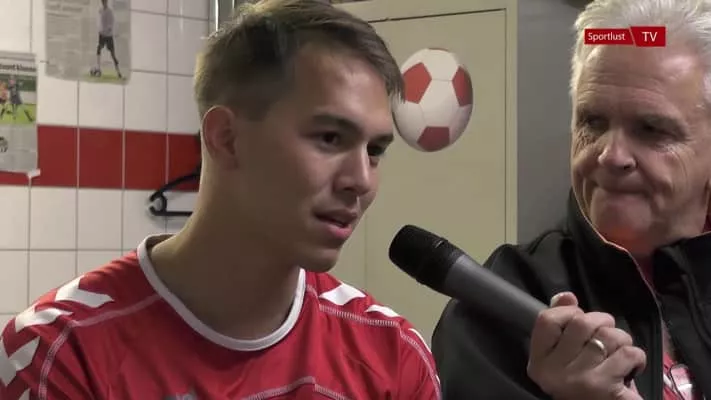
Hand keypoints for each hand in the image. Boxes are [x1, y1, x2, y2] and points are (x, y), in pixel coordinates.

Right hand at [526, 292, 645, 399]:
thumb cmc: (581, 384)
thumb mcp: (562, 357)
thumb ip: (560, 325)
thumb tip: (567, 296)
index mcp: (539, 361)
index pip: (546, 320)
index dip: (567, 312)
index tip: (579, 320)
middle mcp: (554, 371)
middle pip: (582, 323)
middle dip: (602, 321)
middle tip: (605, 334)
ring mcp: (580, 380)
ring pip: (609, 336)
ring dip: (621, 338)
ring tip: (618, 351)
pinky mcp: (607, 389)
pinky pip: (628, 353)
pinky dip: (636, 356)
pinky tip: (631, 366)